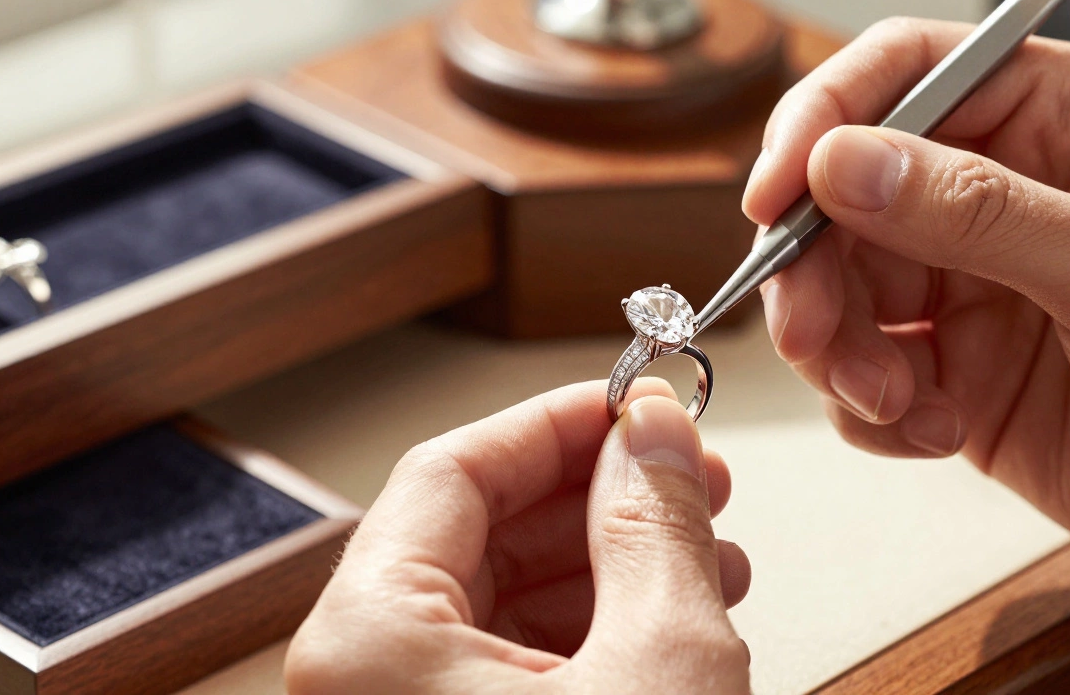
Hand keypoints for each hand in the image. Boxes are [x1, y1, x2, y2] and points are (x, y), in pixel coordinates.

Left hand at [284, 381, 750, 693]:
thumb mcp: (658, 665)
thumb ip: (655, 527)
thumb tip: (655, 434)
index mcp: (368, 645)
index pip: (453, 470)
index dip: (558, 423)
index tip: (636, 401)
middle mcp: (363, 682)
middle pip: (480, 532)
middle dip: (600, 495)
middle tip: (686, 471)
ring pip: (505, 599)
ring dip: (615, 563)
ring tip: (706, 549)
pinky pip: (514, 661)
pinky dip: (598, 631)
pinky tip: (676, 612)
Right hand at [744, 18, 1069, 599]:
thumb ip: (977, 215)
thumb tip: (845, 163)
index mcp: (1065, 126)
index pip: (911, 77)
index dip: (826, 124)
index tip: (777, 195)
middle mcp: (1007, 201)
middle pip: (851, 198)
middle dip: (817, 271)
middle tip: (813, 332)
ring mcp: (978, 291)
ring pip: (845, 293)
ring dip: (840, 353)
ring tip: (892, 401)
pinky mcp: (962, 376)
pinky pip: (868, 378)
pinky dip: (874, 413)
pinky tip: (936, 433)